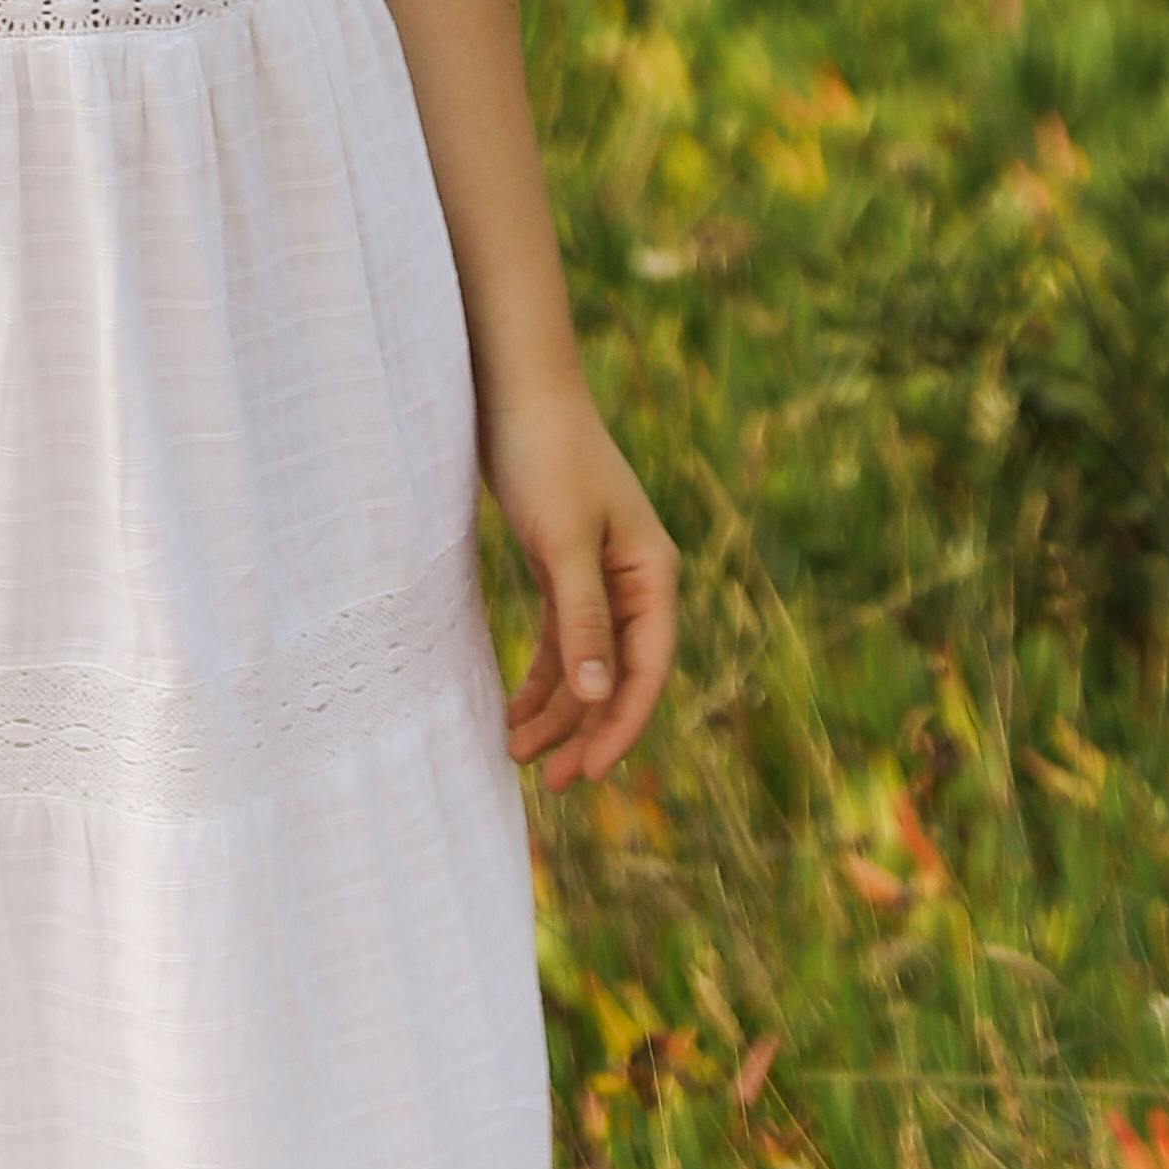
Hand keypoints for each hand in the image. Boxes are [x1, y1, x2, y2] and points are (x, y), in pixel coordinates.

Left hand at [486, 377, 676, 788]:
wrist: (515, 388)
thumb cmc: (547, 456)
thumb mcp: (565, 542)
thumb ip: (584, 620)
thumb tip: (599, 696)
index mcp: (653, 575)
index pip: (648, 670)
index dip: (622, 727)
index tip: (586, 774)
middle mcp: (635, 581)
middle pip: (619, 676)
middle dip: (585, 730)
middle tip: (548, 781)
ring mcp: (600, 576)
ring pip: (586, 664)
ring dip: (557, 710)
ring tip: (516, 751)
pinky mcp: (564, 568)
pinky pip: (561, 640)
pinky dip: (541, 676)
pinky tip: (515, 709)